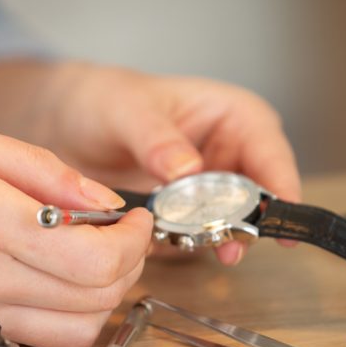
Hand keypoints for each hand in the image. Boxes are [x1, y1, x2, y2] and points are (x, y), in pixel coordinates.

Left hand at [0, 60, 301, 264]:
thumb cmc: (103, 99)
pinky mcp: (185, 220)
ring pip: (231, 224)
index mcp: (233, 117)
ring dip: (215, 239)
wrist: (64, 125)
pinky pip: (195, 241)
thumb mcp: (127, 110)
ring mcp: (209, 192)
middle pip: (258, 198)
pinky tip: (164, 243)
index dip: (281, 187)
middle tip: (229, 245)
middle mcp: (229, 156)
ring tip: (196, 245)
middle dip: (247, 223)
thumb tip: (188, 170)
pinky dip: (183, 247)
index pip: (270, 152)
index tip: (277, 221)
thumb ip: (157, 139)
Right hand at [0, 119, 152, 346]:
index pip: (96, 259)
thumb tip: (100, 200)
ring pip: (70, 334)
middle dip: (128, 268)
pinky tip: (39, 277)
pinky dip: (56, 315)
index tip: (135, 221)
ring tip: (84, 258)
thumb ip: (36, 169)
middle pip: (96, 303)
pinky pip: (26, 339)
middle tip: (118, 236)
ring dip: (98, 299)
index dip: (135, 242)